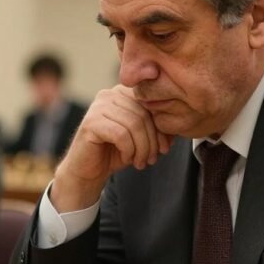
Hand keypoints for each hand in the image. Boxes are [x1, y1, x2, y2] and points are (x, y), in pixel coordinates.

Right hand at [51, 86, 172, 211]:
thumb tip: (175, 128)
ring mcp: (97, 106)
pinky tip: (127, 158)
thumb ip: (156, 128)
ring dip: (142, 148)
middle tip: (152, 159)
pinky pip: (120, 134)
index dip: (161, 128)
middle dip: (152, 141)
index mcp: (122, 92)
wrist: (87, 171)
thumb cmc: (115, 152)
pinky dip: (128, 150)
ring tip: (141, 162)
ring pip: (133, 124)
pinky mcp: (90, 122)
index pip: (150, 104)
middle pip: (143, 114)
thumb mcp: (141, 139)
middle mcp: (108, 94)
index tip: (165, 148)